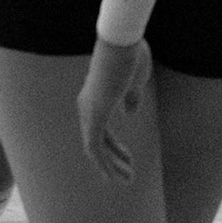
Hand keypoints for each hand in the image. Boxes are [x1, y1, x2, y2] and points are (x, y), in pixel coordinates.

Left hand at [78, 37, 151, 181]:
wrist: (122, 42)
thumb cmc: (130, 56)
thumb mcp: (134, 82)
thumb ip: (130, 99)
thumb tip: (128, 114)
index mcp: (96, 98)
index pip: (100, 131)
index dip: (114, 148)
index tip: (129, 160)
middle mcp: (87, 106)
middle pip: (96, 142)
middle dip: (113, 161)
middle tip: (129, 176)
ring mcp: (89, 110)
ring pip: (94, 148)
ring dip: (110, 167)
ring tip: (127, 180)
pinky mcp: (95, 114)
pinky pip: (95, 147)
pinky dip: (105, 163)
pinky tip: (116, 175)